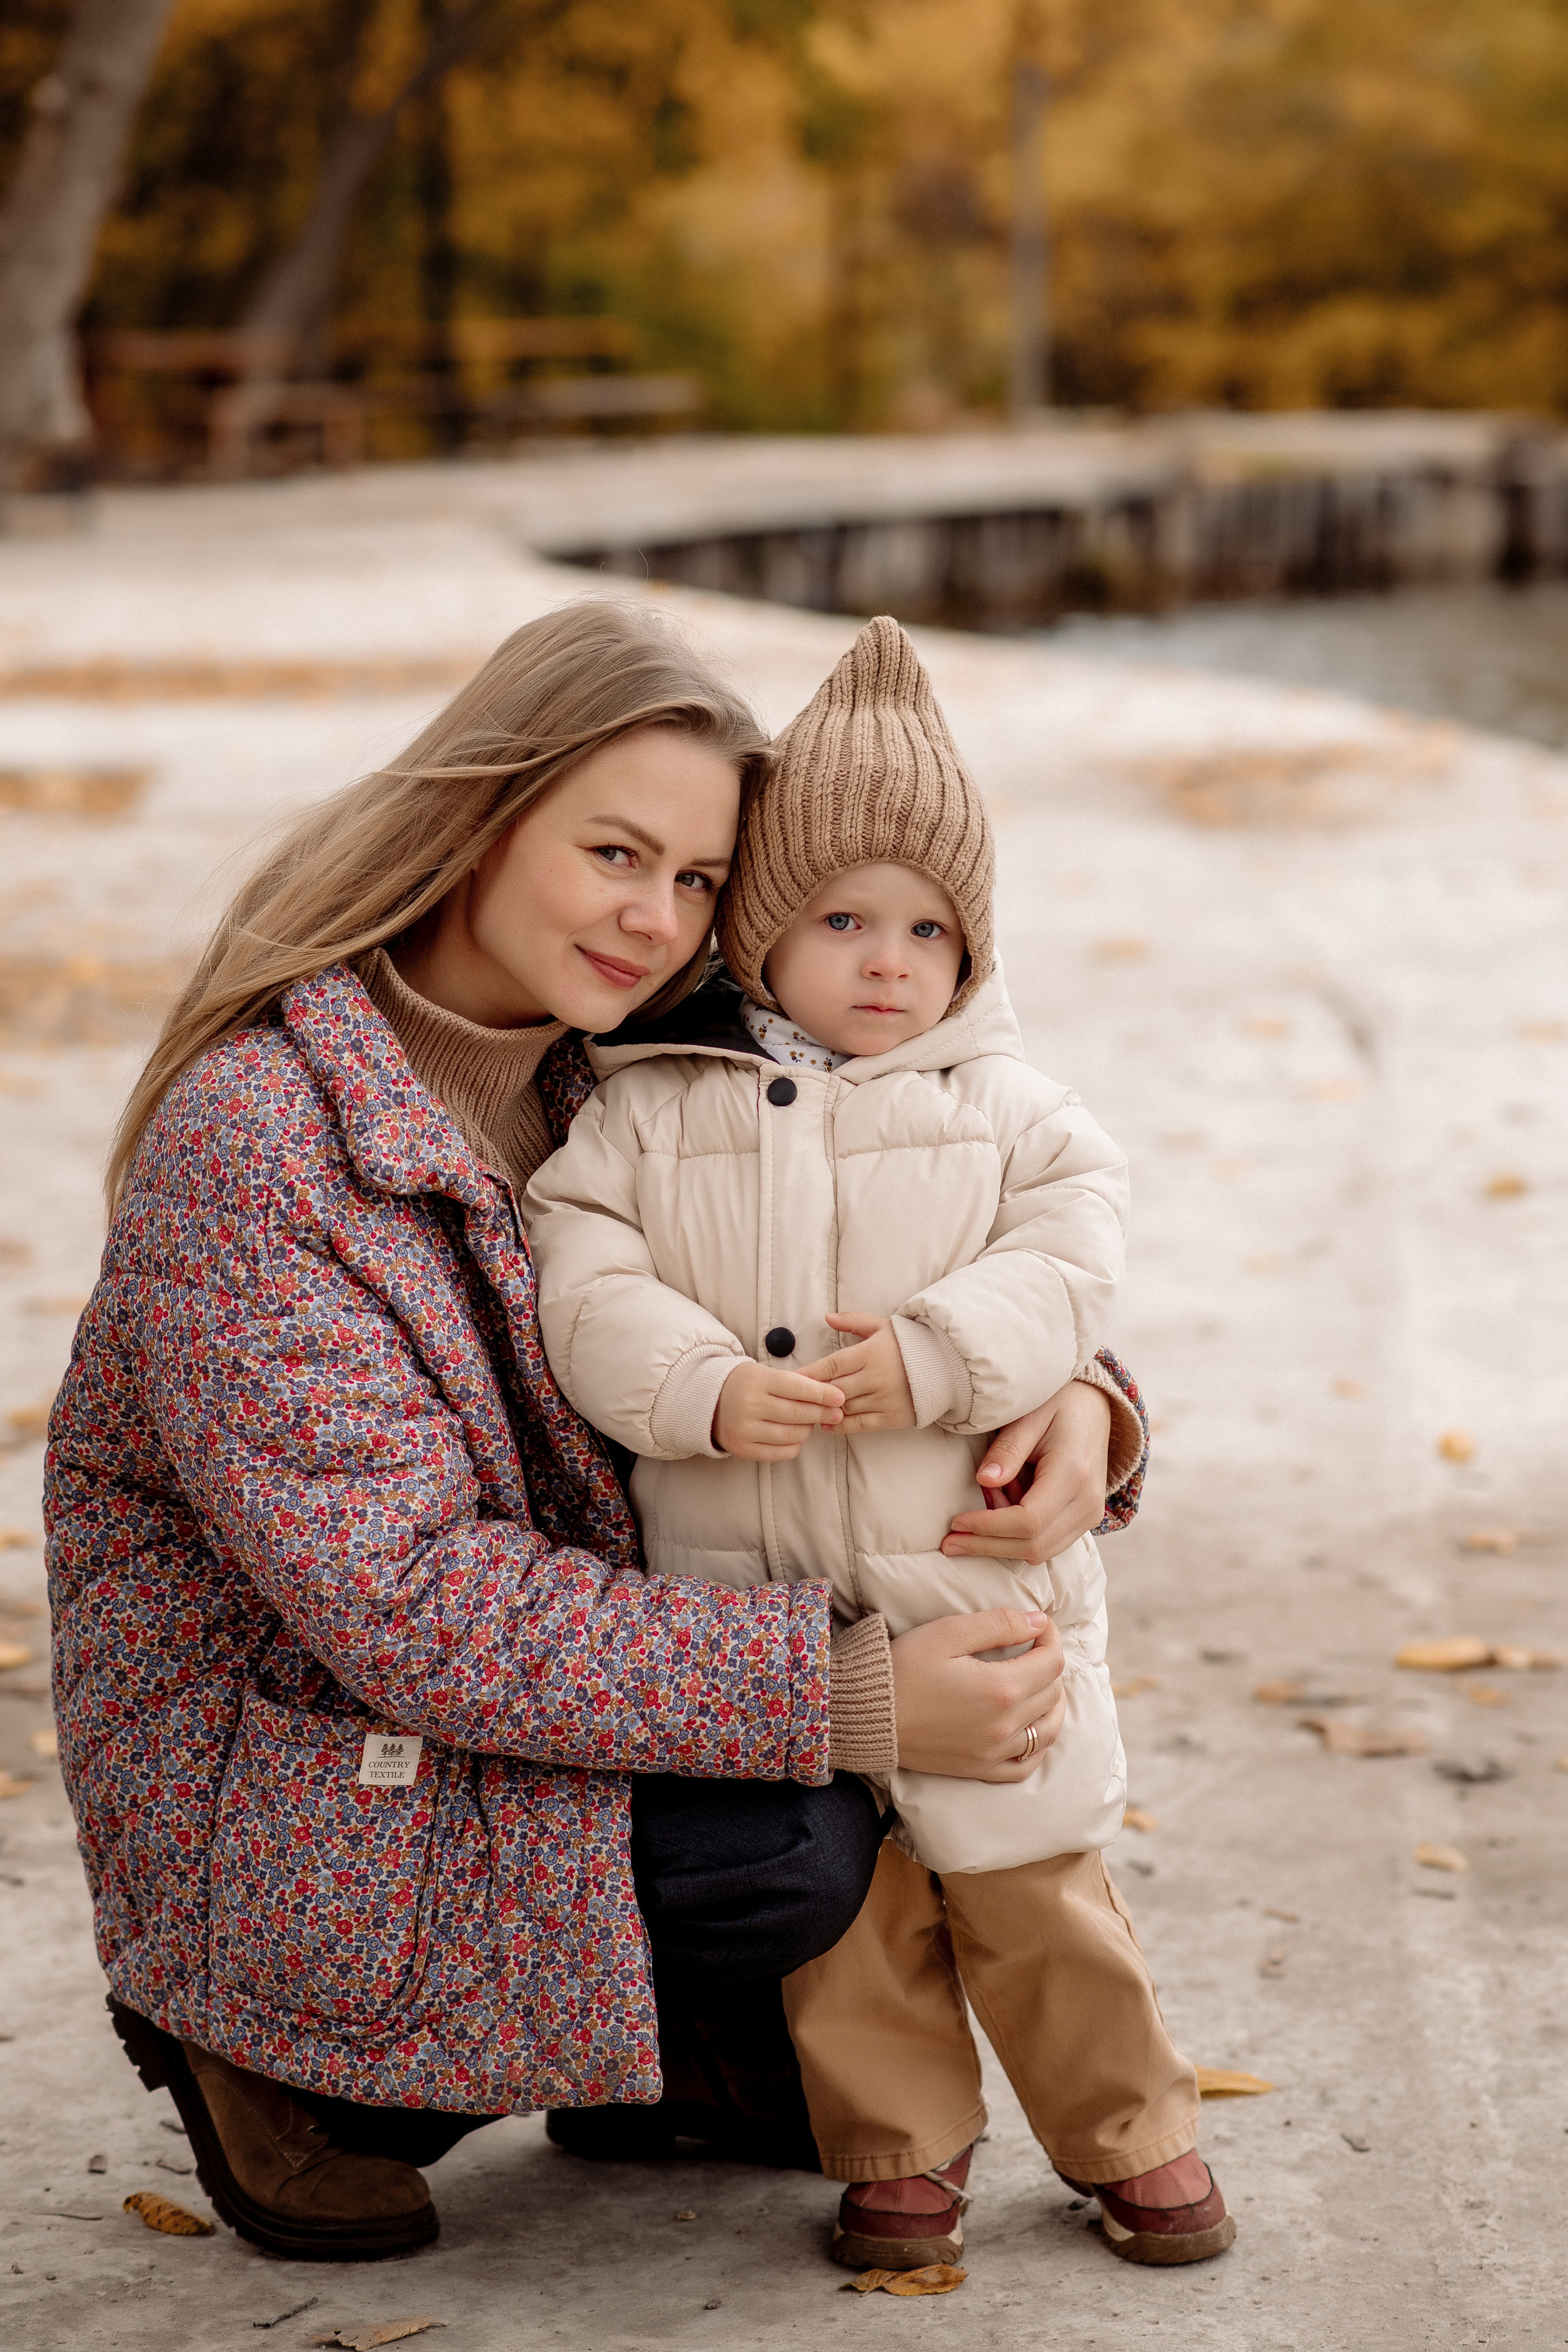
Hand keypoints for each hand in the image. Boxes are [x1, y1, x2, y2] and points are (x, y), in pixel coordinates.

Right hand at [713, 1359, 844, 1460]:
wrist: (709, 1402)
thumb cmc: (746, 1385)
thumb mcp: (765, 1374)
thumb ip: (795, 1383)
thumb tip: (831, 1396)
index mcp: (757, 1381)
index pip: (799, 1387)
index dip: (823, 1394)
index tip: (840, 1397)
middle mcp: (750, 1405)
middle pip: (798, 1413)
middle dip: (822, 1413)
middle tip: (836, 1413)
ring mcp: (745, 1429)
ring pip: (793, 1435)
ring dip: (808, 1429)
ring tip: (809, 1422)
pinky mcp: (742, 1448)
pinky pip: (781, 1452)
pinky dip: (795, 1445)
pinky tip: (796, 1437)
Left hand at [793, 1313, 915, 1434]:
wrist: (944, 1366)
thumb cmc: (908, 1345)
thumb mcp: (881, 1327)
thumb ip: (853, 1321)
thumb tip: (827, 1317)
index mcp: (870, 1353)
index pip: (832, 1365)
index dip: (810, 1374)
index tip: (792, 1379)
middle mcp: (876, 1377)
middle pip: (834, 1389)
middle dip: (814, 1394)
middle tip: (794, 1397)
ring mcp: (884, 1399)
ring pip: (845, 1407)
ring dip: (825, 1410)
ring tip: (807, 1411)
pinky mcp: (892, 1417)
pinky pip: (860, 1424)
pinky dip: (841, 1425)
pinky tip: (827, 1424)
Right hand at [889, 1608, 1065, 1780]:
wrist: (865, 1714)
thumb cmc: (903, 1667)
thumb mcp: (948, 1633)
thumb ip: (999, 1624)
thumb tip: (1039, 1622)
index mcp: (1000, 1689)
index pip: (1051, 1662)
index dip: (1051, 1637)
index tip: (1039, 1625)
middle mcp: (1004, 1726)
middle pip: (1051, 1693)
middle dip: (1049, 1664)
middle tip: (1032, 1647)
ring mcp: (993, 1753)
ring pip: (1047, 1732)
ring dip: (1052, 1704)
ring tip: (1041, 1684)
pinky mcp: (979, 1769)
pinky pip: (1025, 1766)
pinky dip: (1037, 1747)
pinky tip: (1031, 1729)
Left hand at [942, 1378, 1111, 1567]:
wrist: (1094, 1406)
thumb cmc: (1059, 1403)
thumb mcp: (1028, 1415)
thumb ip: (1007, 1449)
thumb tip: (984, 1481)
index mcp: (1074, 1473)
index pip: (1028, 1521)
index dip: (988, 1528)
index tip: (956, 1523)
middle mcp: (1088, 1502)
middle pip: (1033, 1545)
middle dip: (987, 1545)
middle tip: (950, 1541)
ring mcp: (1090, 1514)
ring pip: (1040, 1552)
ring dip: (1001, 1542)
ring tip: (974, 1517)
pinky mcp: (1085, 1519)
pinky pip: (1048, 1543)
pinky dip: (1018, 1536)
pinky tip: (998, 1511)